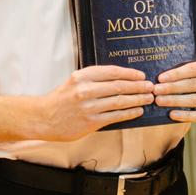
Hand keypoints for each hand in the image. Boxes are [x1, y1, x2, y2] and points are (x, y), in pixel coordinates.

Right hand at [35, 65, 153, 141]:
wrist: (44, 118)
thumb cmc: (61, 99)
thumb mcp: (74, 81)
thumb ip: (93, 79)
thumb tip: (120, 79)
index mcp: (81, 76)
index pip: (111, 72)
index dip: (129, 73)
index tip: (141, 75)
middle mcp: (85, 90)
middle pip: (119, 86)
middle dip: (138, 86)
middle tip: (150, 86)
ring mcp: (89, 107)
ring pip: (120, 101)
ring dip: (137, 99)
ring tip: (148, 98)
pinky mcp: (91, 122)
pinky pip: (116, 116)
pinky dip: (129, 113)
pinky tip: (138, 111)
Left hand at [154, 59, 195, 122]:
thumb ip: (183, 71)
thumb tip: (160, 78)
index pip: (193, 69)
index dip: (176, 74)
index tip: (160, 78)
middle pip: (193, 85)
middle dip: (172, 88)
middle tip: (156, 91)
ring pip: (195, 100)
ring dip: (175, 101)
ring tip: (159, 101)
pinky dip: (185, 115)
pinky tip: (171, 114)